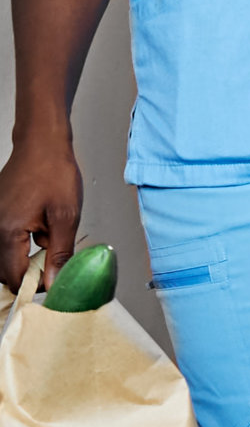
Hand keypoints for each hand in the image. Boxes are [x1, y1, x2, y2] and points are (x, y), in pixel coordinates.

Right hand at [0, 131, 82, 292]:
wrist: (41, 142)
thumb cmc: (54, 171)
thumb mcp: (66, 215)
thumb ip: (59, 253)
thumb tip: (54, 283)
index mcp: (8, 232)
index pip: (15, 278)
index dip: (36, 284)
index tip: (54, 278)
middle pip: (5, 271)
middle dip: (30, 270)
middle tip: (53, 254)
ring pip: (4, 256)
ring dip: (25, 255)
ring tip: (46, 233)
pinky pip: (3, 240)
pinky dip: (20, 240)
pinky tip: (39, 224)